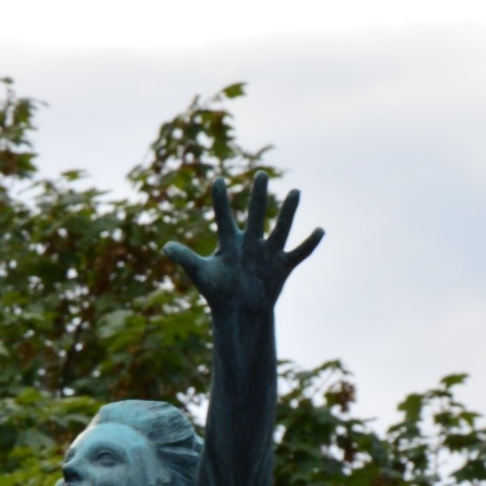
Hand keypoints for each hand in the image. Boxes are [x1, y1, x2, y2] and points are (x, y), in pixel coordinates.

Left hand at [165, 175, 321, 325]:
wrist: (240, 312)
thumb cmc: (218, 292)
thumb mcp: (201, 274)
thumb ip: (186, 259)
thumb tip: (165, 246)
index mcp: (230, 242)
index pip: (223, 217)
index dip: (220, 200)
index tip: (217, 180)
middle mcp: (251, 242)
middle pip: (254, 215)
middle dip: (257, 196)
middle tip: (260, 174)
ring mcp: (269, 252)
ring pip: (280, 228)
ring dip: (288, 212)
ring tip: (296, 191)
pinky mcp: (283, 265)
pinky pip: (299, 252)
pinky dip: (309, 243)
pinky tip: (320, 230)